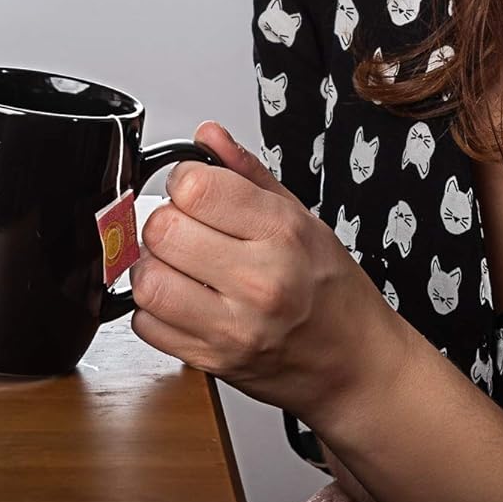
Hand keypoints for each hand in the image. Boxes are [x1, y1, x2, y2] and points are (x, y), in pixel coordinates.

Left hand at [128, 120, 403, 426]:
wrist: (355, 365)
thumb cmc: (332, 292)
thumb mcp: (303, 217)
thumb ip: (247, 172)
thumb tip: (208, 136)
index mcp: (281, 232)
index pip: (195, 187)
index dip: (183, 181)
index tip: (193, 190)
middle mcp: (258, 280)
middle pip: (163, 229)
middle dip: (166, 221)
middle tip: (186, 229)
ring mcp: (234, 326)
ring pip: (147, 280)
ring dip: (153, 267)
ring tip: (178, 266)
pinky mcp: (212, 361)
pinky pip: (147, 325)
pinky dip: (153, 310)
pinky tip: (180, 300)